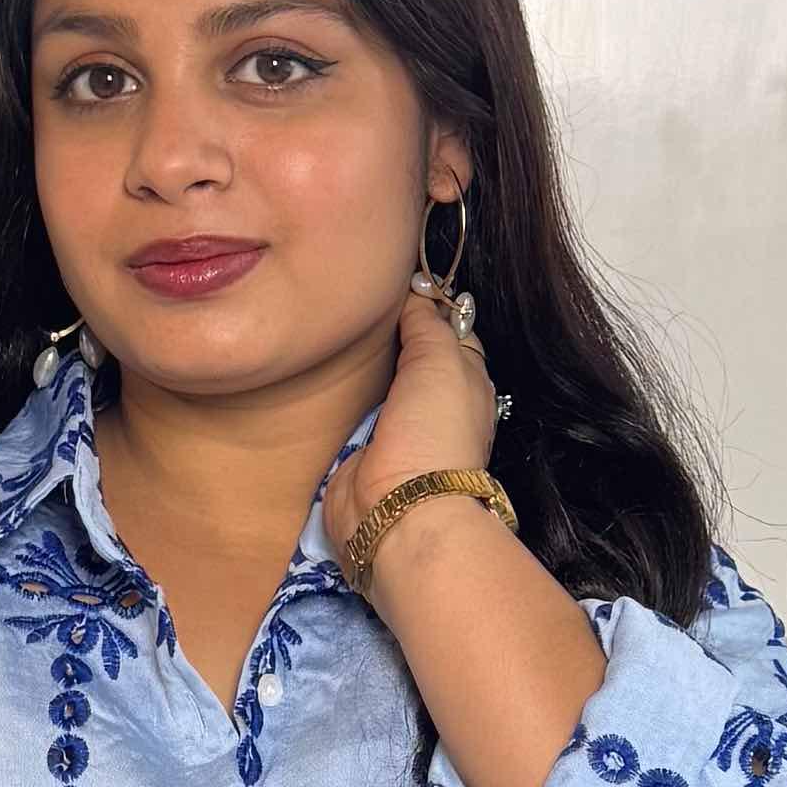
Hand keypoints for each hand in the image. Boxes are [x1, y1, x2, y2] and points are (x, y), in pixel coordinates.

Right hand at [319, 267, 506, 579]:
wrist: (399, 507)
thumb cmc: (435, 430)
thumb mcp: (442, 358)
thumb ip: (427, 322)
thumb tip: (414, 293)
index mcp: (466, 381)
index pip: (450, 330)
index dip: (428, 304)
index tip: (397, 278)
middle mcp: (434, 402)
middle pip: (411, 352)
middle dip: (390, 329)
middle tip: (356, 295)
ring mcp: (397, 426)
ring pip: (379, 378)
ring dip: (360, 360)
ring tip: (334, 323)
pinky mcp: (361, 448)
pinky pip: (349, 408)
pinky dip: (339, 391)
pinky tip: (320, 366)